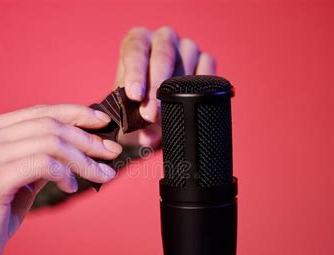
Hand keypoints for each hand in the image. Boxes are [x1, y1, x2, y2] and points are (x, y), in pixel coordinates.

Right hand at [0, 104, 121, 254]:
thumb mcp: (21, 177)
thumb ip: (43, 155)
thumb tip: (85, 142)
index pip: (41, 112)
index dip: (76, 113)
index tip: (104, 122)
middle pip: (50, 125)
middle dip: (88, 139)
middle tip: (113, 152)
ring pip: (51, 143)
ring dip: (84, 159)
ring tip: (102, 175)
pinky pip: (44, 164)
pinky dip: (65, 174)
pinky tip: (71, 187)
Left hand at [115, 26, 216, 147]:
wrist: (156, 113)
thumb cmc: (135, 109)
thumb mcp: (127, 116)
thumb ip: (133, 124)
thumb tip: (149, 137)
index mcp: (137, 41)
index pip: (135, 51)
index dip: (135, 73)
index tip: (135, 96)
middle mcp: (163, 39)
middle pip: (163, 55)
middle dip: (156, 87)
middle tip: (150, 114)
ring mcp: (187, 47)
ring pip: (186, 65)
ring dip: (177, 92)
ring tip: (166, 117)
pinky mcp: (206, 60)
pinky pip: (206, 73)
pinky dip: (199, 90)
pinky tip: (190, 106)